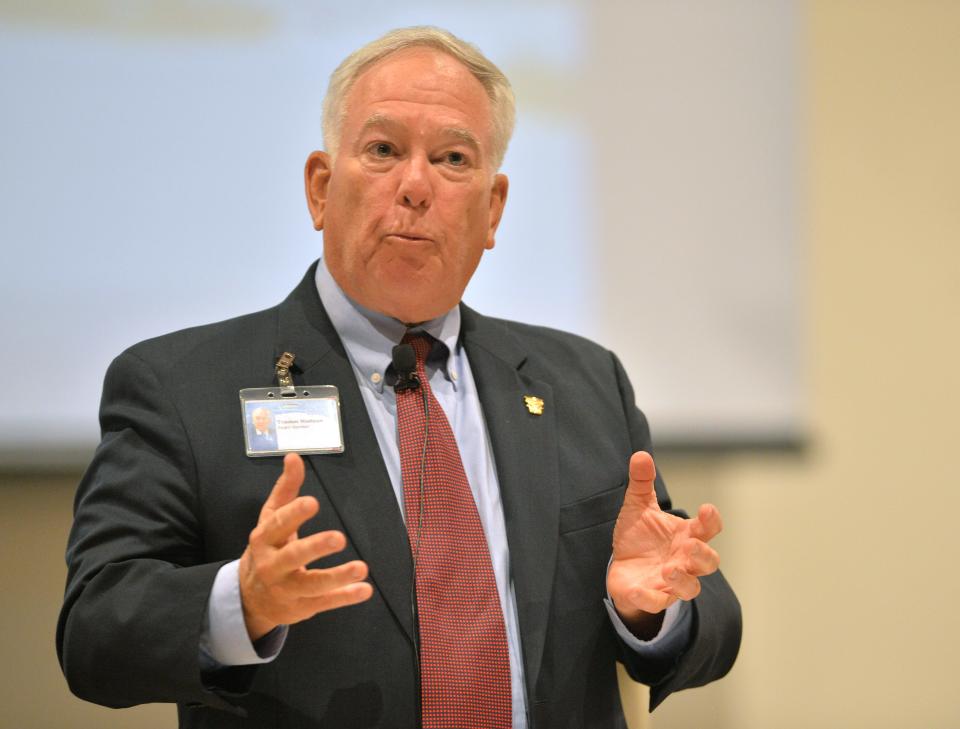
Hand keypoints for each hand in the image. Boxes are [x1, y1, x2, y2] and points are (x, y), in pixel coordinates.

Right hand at [239, 453, 372, 640]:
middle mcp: (273, 564)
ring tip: (361, 568)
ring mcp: (287, 588)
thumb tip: (294, 457)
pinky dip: (344, 597)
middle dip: (314, 547)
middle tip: (338, 538)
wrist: (250, 596)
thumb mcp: (271, 518)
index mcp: (265, 539)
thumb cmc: (267, 548)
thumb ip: (285, 488)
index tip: (312, 502)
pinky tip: (363, 589)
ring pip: (312, 584)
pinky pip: (325, 601)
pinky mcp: (302, 605)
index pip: (278, 524)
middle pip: (293, 556)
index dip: (294, 514)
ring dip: (337, 577)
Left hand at [607, 451, 721, 629]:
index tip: (707, 508)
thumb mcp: (638, 506)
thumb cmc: (638, 536)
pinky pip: (656, 602)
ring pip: (690, 588)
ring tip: (668, 569)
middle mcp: (684, 560)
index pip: (708, 529)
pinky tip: (641, 590)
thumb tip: (640, 454)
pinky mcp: (651, 596)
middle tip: (689, 546)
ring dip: (682, 580)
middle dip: (703, 555)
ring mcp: (670, 581)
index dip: (711, 520)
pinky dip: (651, 598)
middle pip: (708, 562)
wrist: (621, 567)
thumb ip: (641, 482)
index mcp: (686, 535)